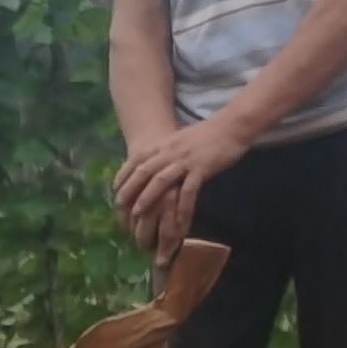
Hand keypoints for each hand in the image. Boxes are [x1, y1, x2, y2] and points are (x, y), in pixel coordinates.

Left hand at [113, 116, 249, 260]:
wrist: (232, 126)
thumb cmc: (207, 134)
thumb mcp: (178, 139)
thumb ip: (164, 151)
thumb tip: (152, 164)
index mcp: (163, 144)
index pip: (136, 159)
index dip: (122, 175)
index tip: (113, 190)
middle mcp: (170, 151)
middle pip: (143, 171)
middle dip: (128, 190)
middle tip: (118, 207)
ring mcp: (185, 160)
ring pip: (160, 181)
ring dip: (146, 198)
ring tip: (137, 214)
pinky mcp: (202, 168)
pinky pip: (188, 191)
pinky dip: (181, 207)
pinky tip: (177, 222)